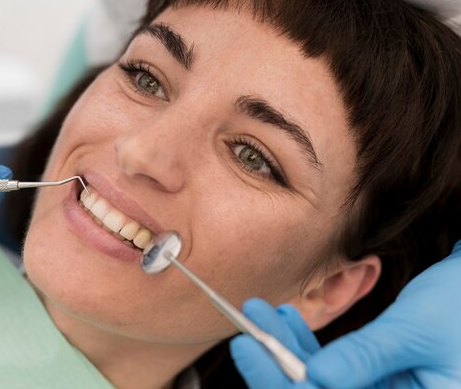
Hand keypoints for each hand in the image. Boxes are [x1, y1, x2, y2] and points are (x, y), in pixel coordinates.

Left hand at [230, 241, 460, 388]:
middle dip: (277, 368)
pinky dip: (308, 345)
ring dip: (287, 350)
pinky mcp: (376, 379)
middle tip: (246, 332)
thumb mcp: (414, 330)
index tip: (250, 351)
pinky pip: (334, 368)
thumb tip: (316, 378)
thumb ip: (366, 356)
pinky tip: (287, 319)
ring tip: (261, 314)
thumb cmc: (460, 304)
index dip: (283, 386)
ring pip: (320, 383)